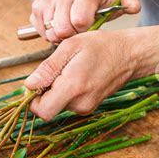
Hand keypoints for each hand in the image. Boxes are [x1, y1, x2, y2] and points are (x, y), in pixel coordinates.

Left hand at [24, 29, 140, 119]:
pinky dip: (67, 91)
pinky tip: (77, 75)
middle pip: (48, 107)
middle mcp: (80, 103)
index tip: (38, 80)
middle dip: (45, 91)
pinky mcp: (89, 107)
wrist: (129, 55)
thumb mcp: (71, 46)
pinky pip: (68, 103)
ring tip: (71, 69)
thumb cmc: (102, 46)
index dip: (33, 98)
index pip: (42, 111)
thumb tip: (29, 84)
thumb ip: (48, 68)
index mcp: (74, 87)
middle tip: (57, 69)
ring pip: (57, 104)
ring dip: (57, 89)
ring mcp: (86, 107)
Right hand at [29, 0, 140, 43]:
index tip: (87, 26)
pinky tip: (57, 26)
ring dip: (60, 35)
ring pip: (50, 32)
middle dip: (71, 35)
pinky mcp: (35, 6)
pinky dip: (49, 33)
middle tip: (77, 31)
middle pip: (63, 30)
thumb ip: (126, 2)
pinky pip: (40, 30)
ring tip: (68, 28)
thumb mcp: (110, 0)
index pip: (80, 21)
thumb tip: (136, 6)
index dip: (84, 29)